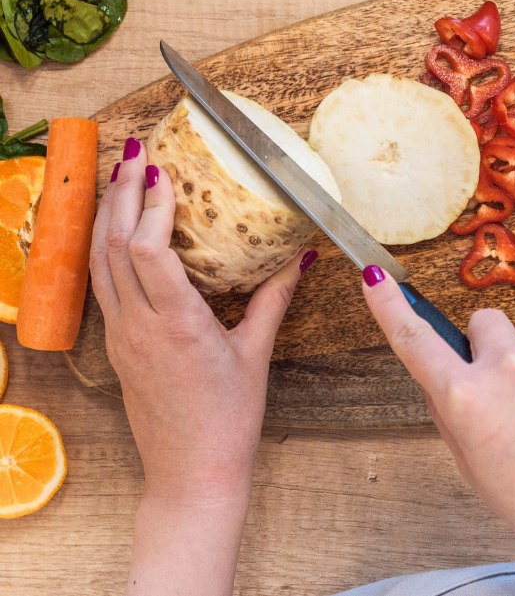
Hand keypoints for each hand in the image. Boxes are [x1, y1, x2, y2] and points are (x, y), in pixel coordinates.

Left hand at [90, 137, 312, 508]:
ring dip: (106, 215)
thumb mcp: (256, 354)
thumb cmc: (227, 421)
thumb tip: (301, 255)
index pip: (148, 251)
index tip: (163, 172)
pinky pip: (102, 285)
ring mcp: (121, 337)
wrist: (190, 476)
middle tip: (135, 152)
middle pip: (114, 246)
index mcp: (177, 325)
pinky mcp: (117, 346)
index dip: (151, 206)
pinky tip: (116, 228)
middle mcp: (139, 327)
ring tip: (118, 176)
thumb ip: (275, 298)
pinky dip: (105, 247)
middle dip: (121, 193)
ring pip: (99, 263)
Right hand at [362, 269, 514, 595]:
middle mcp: (503, 369)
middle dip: (486, 346)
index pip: (415, 341)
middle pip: (481, 323)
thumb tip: (446, 380)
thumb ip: (453, 416)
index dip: (389, 306)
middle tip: (504, 393)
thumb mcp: (474, 469)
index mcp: (466, 401)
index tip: (374, 276)